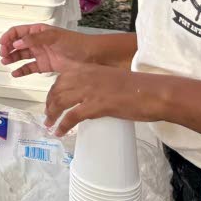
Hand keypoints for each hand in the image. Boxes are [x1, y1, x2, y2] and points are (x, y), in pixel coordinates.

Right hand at [0, 24, 98, 74]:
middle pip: (18, 44)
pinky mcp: (46, 66)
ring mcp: (41, 54)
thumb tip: (17, 43)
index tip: (2, 43)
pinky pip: (30, 68)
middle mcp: (38, 42)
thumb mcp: (54, 37)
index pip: (19, 32)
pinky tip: (15, 73)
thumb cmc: (75, 43)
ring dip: (12, 58)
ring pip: (22, 56)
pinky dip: (22, 70)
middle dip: (8, 48)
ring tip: (5, 62)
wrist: (92, 57)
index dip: (9, 36)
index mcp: (39, 31)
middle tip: (3, 54)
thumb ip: (34, 40)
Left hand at [42, 64, 165, 134]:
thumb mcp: (111, 78)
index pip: (62, 78)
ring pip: (60, 102)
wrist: (153, 92)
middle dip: (49, 103)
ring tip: (49, 125)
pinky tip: (59, 132)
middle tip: (48, 115)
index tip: (51, 101)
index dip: (53, 91)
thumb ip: (97, 83)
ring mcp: (89, 91)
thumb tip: (89, 96)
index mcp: (89, 69)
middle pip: (57, 90)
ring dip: (52, 115)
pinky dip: (63, 125)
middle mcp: (85, 77)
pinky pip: (72, 116)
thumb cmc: (138, 87)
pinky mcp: (96, 105)